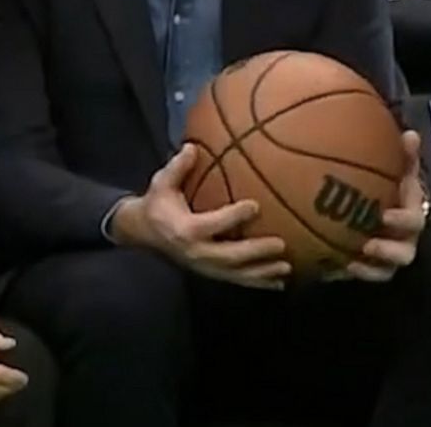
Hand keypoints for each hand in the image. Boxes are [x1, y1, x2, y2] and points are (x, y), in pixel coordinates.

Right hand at [112, 146, 290, 289]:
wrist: (143, 233)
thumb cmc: (157, 204)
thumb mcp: (162, 183)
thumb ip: (177, 167)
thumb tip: (192, 147)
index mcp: (186, 230)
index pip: (212, 225)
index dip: (233, 217)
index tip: (256, 206)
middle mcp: (196, 252)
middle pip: (229, 257)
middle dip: (256, 252)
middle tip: (281, 244)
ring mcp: (204, 267)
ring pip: (236, 274)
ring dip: (262, 273)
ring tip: (286, 269)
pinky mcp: (210, 273)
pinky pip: (236, 280)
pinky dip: (258, 283)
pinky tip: (279, 283)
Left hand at [329, 131, 427, 281]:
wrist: (382, 206)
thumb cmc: (392, 185)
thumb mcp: (398, 169)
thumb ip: (405, 156)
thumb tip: (411, 135)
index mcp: (412, 215)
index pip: (414, 221)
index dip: (403, 221)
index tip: (385, 215)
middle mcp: (405, 240)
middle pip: (404, 254)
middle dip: (388, 252)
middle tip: (367, 244)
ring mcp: (389, 259)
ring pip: (385, 271)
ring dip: (370, 269)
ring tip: (350, 260)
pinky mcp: (372, 269)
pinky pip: (363, 276)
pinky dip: (350, 272)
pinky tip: (331, 267)